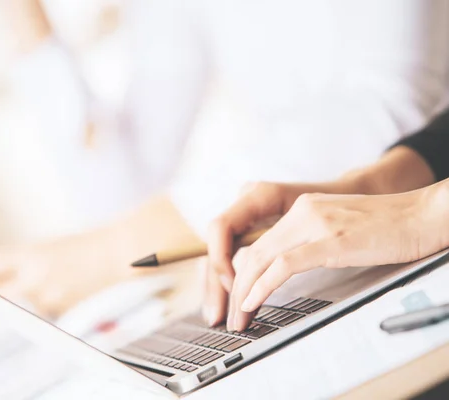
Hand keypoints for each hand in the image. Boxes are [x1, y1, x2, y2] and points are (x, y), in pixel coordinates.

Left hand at [0, 230, 142, 315]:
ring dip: (32, 297)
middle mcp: (35, 280)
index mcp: (31, 255)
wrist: (124, 255)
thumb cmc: (89, 245)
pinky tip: (71, 289)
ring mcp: (49, 301)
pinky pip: (46, 312)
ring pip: (25, 304)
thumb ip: (22, 261)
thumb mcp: (51, 246)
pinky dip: (52, 304)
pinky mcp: (63, 316)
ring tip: (59, 278)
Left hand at [215, 182, 448, 331]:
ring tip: (239, 317)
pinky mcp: (332, 240)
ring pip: (263, 258)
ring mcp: (317, 224)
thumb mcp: (337, 228)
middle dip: (236, 288)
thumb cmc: (387, 227)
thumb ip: (310, 241)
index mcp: (302, 209)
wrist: (424, 214)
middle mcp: (303, 212)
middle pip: (254, 252)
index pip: (259, 244)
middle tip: (232, 316)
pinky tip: (254, 301)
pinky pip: (285, 264)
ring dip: (245, 292)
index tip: (237, 299)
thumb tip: (285, 269)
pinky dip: (264, 285)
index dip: (243, 275)